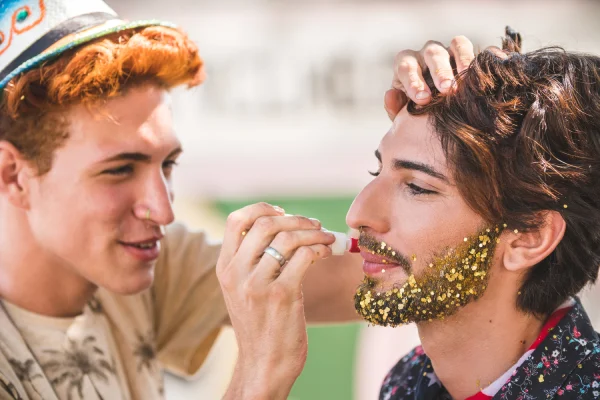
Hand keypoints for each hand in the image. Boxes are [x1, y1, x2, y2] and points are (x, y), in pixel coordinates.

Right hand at [217, 202, 334, 399]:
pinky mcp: (281, 295)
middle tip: (314, 225)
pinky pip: (304, 257)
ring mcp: (257, 284)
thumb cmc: (260, 325)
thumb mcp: (243, 290)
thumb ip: (253, 261)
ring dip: (313, 232)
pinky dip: (320, 248)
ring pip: (287, 238)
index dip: (262, 208)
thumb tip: (285, 228)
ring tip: (326, 238)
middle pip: (265, 223)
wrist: (264, 365)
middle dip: (296, 219)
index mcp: (224, 268)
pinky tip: (326, 253)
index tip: (283, 213)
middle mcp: (236, 273)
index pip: (236, 220)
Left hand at [384, 35, 507, 119]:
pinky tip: (487, 73)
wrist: (435, 116)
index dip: (414, 82)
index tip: (423, 99)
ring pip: (457, 45)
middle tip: (447, 90)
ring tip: (468, 81)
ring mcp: (450, 51)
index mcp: (407, 66)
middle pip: (433, 53)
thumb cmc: (416, 113)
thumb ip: (395, 107)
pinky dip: (482, 58)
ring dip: (463, 61)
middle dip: (440, 71)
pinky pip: (478, 50)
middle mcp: (427, 54)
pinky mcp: (469, 54)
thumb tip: (390, 95)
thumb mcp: (402, 114)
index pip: (407, 67)